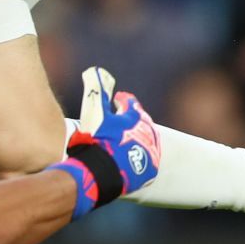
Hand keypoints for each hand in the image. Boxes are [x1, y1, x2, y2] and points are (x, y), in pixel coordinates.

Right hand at [48, 68, 161, 216]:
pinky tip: (132, 160)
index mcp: (134, 117)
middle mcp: (146, 133)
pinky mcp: (150, 170)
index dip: (123, 100)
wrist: (101, 174)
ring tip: (128, 141)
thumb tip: (96, 70)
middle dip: (133, 120)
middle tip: (123, 120)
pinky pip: (147, 161)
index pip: (130, 103)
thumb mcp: (94, 112)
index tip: (118, 99)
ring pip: (147, 141)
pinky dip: (140, 157)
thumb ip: (96, 89)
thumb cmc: (96, 140)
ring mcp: (149, 152)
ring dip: (138, 138)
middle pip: (142, 122)